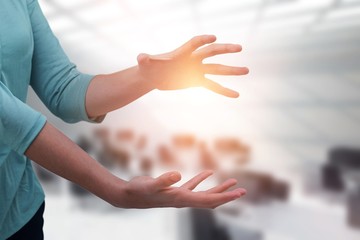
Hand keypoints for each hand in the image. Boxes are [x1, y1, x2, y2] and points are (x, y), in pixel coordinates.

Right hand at [114, 170, 245, 208]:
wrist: (129, 195)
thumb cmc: (139, 191)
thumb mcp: (150, 185)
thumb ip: (164, 180)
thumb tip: (178, 174)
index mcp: (182, 200)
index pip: (209, 201)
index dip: (225, 197)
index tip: (239, 194)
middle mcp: (184, 200)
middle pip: (211, 200)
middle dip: (227, 195)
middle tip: (243, 190)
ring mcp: (180, 195)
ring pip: (204, 193)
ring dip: (218, 188)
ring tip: (233, 182)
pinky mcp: (175, 190)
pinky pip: (193, 185)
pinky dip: (201, 179)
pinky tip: (208, 173)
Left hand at [137, 35, 248, 97]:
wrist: (154, 76)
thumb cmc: (149, 67)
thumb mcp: (145, 64)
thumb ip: (145, 59)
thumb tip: (141, 57)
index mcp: (181, 53)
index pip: (194, 44)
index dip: (203, 40)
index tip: (213, 38)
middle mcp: (192, 60)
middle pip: (211, 52)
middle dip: (224, 50)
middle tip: (239, 48)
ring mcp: (197, 70)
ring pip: (217, 69)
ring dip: (231, 70)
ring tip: (246, 70)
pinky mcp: (197, 81)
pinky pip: (213, 86)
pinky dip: (224, 90)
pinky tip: (236, 95)